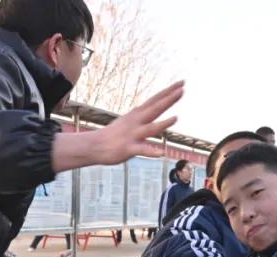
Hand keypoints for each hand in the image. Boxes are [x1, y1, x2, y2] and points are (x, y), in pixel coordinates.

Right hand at [52, 82, 183, 171]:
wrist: (94, 145)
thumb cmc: (113, 134)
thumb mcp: (128, 120)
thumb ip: (142, 115)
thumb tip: (153, 109)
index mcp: (136, 114)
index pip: (155, 100)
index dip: (168, 92)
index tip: (181, 83)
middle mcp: (135, 122)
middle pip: (155, 108)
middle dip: (169, 99)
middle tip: (182, 89)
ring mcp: (132, 135)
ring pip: (150, 128)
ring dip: (163, 123)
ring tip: (176, 118)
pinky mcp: (129, 148)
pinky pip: (142, 150)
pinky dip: (152, 152)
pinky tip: (161, 153)